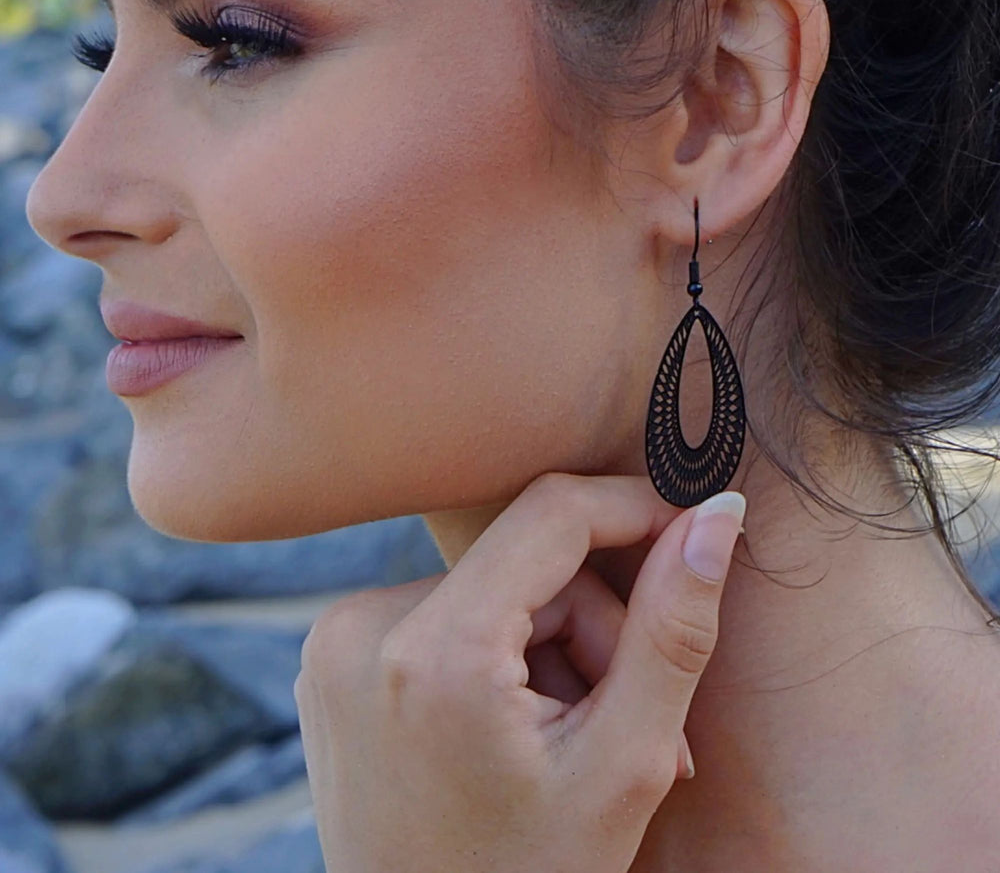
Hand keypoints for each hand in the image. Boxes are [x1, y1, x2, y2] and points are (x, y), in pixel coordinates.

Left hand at [293, 472, 744, 872]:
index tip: (695, 527)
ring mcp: (334, 644)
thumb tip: (717, 514)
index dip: (635, 509)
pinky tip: (514, 734)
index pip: (552, 514)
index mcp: (433, 653)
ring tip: (575, 746)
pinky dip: (498, 657)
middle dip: (597, 629)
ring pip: (493, 590)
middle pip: (527, 565)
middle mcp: (361, 630)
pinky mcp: (329, 659)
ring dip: (553, 650)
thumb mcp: (624, 765)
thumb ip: (672, 631)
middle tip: (640, 723)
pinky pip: (446, 616)